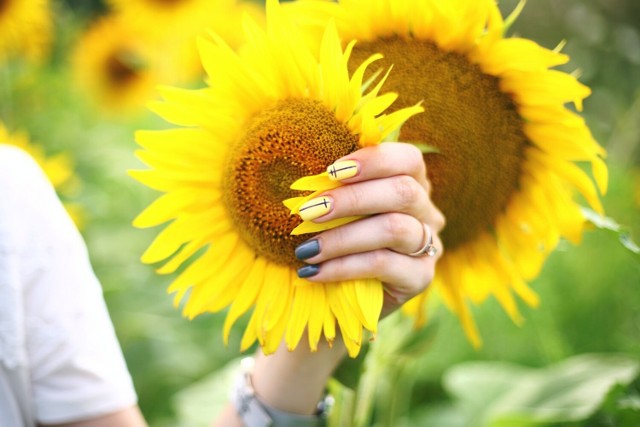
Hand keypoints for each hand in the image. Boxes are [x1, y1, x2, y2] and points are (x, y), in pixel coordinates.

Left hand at [213, 142, 444, 425]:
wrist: (332, 299)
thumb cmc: (332, 240)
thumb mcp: (334, 211)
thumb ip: (333, 187)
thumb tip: (306, 167)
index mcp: (411, 181)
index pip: (407, 159)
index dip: (374, 160)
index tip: (332, 170)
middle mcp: (426, 211)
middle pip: (402, 192)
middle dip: (351, 199)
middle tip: (308, 211)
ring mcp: (429, 245)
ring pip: (394, 228)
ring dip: (343, 236)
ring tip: (306, 249)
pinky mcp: (421, 277)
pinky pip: (384, 265)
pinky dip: (343, 266)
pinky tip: (313, 272)